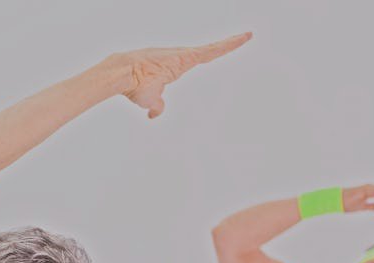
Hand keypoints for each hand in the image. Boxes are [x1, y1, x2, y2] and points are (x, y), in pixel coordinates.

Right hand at [112, 32, 251, 118]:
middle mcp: (182, 57)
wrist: (125, 75)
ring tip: (248, 36)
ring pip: (214, 48)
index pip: (198, 59)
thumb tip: (155, 114)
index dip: (211, 53)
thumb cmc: (134, 86)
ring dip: (231, 42)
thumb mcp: (149, 100)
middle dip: (226, 44)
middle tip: (244, 37)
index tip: (220, 49)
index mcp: (175, 66)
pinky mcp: (187, 55)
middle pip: (210, 50)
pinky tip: (243, 38)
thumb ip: (156, 106)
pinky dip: (228, 44)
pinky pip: (212, 50)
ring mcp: (185, 54)